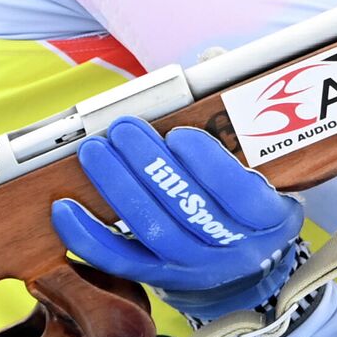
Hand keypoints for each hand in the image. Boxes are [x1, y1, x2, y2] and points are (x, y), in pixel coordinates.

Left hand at [52, 118, 304, 322]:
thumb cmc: (250, 193)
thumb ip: (237, 105)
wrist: (245, 258)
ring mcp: (197, 268)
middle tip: (123, 128)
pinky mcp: (161, 278)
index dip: (210, 165)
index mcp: (270, 217)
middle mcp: (237, 249)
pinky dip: (88, 236)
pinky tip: (65, 207)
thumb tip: (213, 58)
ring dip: (118, 188)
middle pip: (189, 209)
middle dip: (150, 166)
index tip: (179, 134)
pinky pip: (120, 261)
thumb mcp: (263, 159)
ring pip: (152, 230)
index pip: (243, 196)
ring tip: (95, 151)